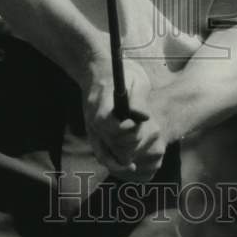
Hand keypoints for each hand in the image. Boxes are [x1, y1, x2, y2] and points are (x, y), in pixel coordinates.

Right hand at [82, 62, 169, 182]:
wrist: (96, 70)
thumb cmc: (120, 73)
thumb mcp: (135, 79)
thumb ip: (139, 99)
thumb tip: (144, 118)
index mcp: (102, 106)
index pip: (115, 128)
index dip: (130, 130)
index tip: (139, 123)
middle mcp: (93, 121)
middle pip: (114, 144)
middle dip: (132, 142)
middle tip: (142, 133)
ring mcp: (91, 129)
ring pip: (108, 154)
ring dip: (124, 156)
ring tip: (138, 157)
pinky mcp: (93, 134)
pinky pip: (101, 155)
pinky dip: (114, 163)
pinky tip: (128, 166)